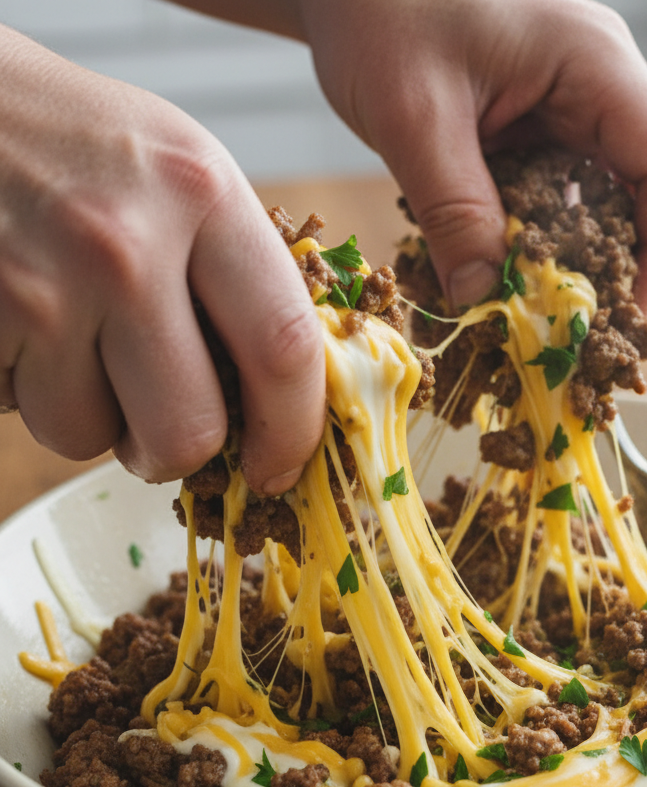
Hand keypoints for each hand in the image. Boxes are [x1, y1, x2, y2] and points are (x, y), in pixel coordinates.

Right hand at [0, 25, 325, 493]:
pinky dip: (19, 387)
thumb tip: (276, 391)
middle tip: (153, 430)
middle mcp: (125, 244)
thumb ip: (233, 268)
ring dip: (81, 413)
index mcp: (202, 193)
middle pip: (189, 431)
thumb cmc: (61, 134)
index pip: (284, 349)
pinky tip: (13, 320)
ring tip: (60, 336)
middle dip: (171, 453)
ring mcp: (38, 286)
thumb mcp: (172, 166)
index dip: (291, 431)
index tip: (279, 465)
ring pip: (86, 436)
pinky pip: (16, 411)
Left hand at [296, 0, 646, 313]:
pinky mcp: (536, 114)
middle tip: (586, 328)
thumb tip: (482, 301)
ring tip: (548, 309)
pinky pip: (559, 187)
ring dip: (580, 254)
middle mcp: (598, 79)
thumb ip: (455, 213)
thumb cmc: (379, 6)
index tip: (632, 315)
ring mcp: (569, 96)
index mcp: (594, 62)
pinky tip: (513, 267)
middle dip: (625, 263)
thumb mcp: (415, 118)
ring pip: (605, 193)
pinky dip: (542, 234)